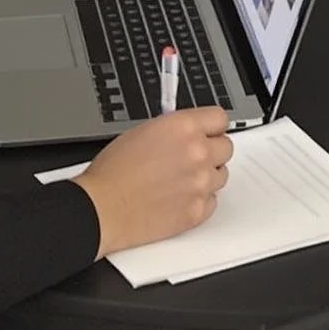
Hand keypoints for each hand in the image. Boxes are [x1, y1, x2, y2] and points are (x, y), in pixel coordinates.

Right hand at [72, 108, 235, 256]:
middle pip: (226, 147)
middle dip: (211, 151)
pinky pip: (212, 201)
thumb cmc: (113, 172)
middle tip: (193, 158)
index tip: (208, 132)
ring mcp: (200, 184)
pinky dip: (199, 200)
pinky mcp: (198, 211)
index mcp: (184, 127)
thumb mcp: (143, 131)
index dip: (212, 126)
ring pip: (221, 175)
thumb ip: (175, 129)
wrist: (102, 208)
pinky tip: (179, 197)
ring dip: (206, 176)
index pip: (220, 119)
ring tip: (180, 180)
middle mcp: (198, 153)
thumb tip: (190, 130)